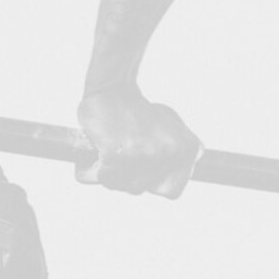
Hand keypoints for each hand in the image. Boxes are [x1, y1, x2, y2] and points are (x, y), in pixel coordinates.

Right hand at [75, 83, 202, 196]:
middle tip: (122, 152)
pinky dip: (91, 169)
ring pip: (121, 186)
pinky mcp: (116, 155)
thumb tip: (177, 174)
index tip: (143, 165)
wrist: (113, 86)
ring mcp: (144, 156)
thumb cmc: (138, 110)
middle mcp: (169, 154)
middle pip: (140, 188)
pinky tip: (96, 152)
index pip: (171, 191)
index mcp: (187, 149)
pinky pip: (102, 177)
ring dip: (110, 173)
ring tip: (110, 150)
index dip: (153, 181)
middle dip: (127, 175)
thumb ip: (180, 153)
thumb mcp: (173, 129)